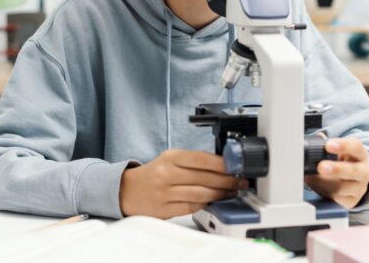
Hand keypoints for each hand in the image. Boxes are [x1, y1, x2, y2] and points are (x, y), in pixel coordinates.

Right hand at [119, 149, 246, 218]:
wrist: (128, 190)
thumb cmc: (155, 173)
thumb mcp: (171, 159)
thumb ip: (193, 161)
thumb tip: (223, 164)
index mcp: (171, 157)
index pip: (202, 159)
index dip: (223, 164)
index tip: (237, 166)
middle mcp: (167, 174)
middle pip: (205, 178)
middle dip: (227, 180)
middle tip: (240, 181)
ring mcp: (165, 193)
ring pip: (201, 194)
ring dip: (220, 194)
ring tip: (232, 192)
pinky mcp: (164, 209)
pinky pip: (192, 207)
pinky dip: (206, 204)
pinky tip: (214, 201)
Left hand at [305, 137, 368, 208]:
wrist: (354, 179)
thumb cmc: (343, 161)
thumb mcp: (338, 150)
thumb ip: (326, 144)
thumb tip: (316, 139)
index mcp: (360, 153)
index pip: (356, 147)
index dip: (343, 146)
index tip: (328, 145)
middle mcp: (364, 171)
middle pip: (354, 170)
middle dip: (336, 169)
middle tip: (321, 167)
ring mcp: (360, 187)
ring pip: (344, 188)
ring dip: (326, 183)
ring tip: (312, 178)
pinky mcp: (352, 201)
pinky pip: (338, 200)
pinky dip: (326, 194)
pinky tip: (318, 188)